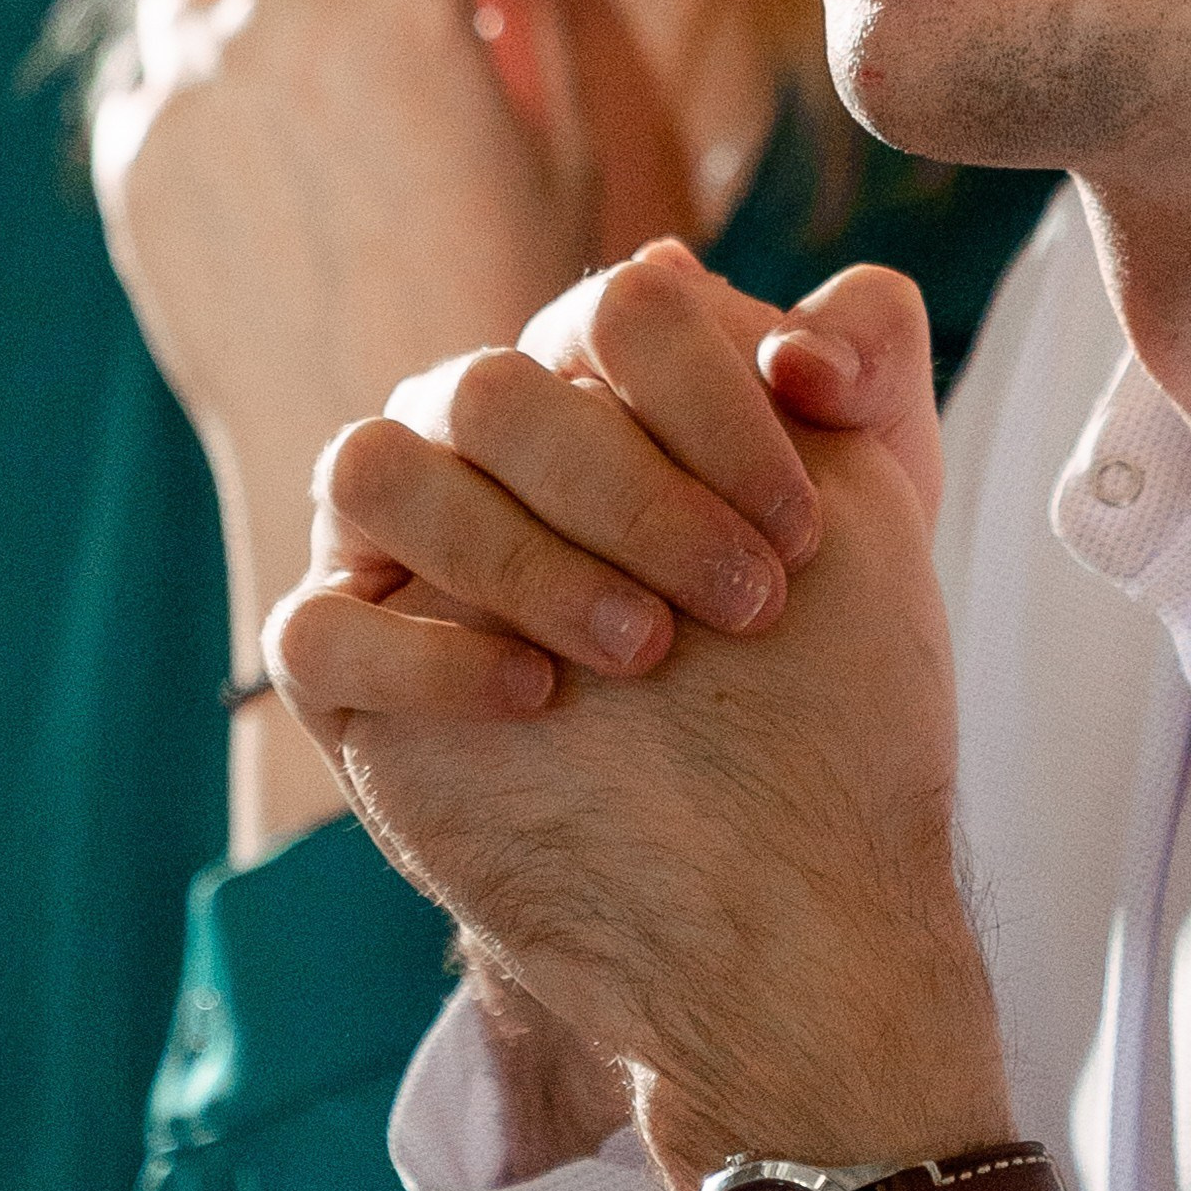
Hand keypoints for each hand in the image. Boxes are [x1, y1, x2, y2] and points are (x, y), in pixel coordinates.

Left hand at [91, 0, 601, 849]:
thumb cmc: (517, 314)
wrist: (369, 466)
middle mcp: (287, 28)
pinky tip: (270, 177)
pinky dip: (214, 78)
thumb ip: (535, 8)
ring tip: (301, 93)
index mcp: (415, 10)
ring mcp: (197, 91)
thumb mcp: (578, 155)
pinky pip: (171, 68)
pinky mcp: (139, 156)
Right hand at [270, 250, 1009, 1190]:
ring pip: (375, 467)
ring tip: (642, 652)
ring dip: (516, 553)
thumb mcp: (876, 512)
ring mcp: (397, 553)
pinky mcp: (342, 678)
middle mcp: (477, 440)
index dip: (716, 399)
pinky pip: (314, 625)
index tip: (808, 524)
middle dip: (635, 492)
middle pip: (497, 387)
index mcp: (594, 375)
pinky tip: (536, 696)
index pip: (622, 311)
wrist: (770, 878)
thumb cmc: (818, 674)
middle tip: (747, 604)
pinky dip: (425, 650)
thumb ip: (871, 374)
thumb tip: (817, 327)